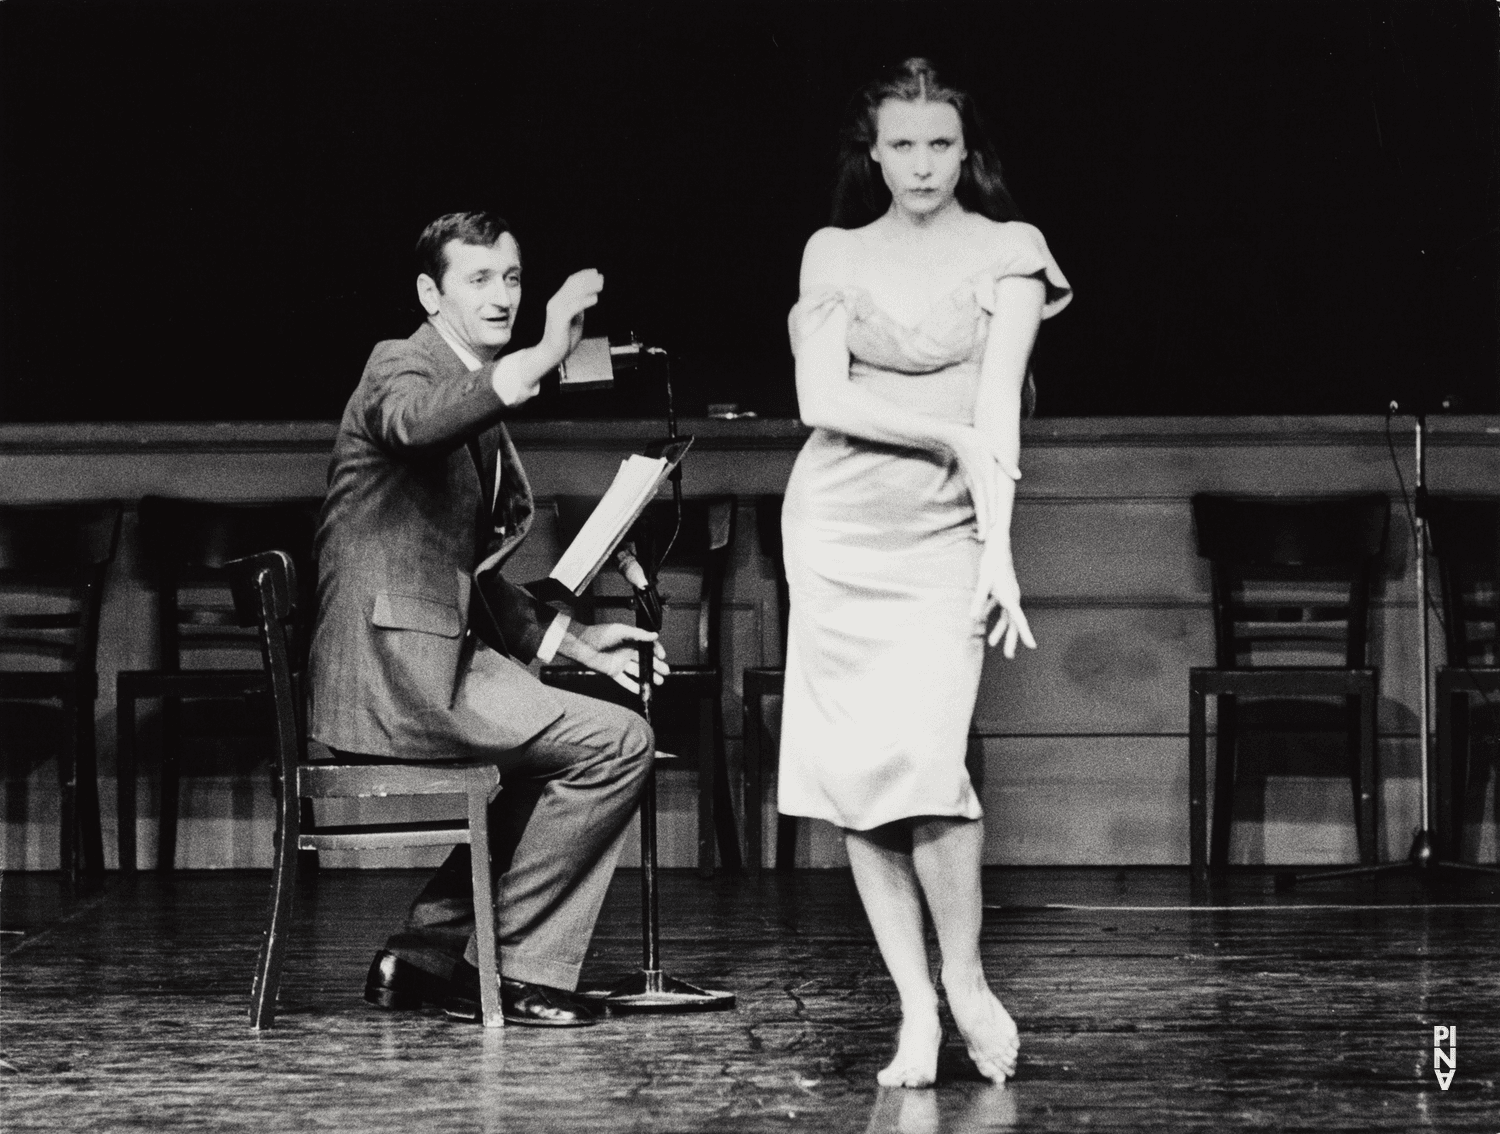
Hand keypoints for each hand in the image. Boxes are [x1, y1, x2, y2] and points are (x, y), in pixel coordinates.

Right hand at [542, 269, 602, 364]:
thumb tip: (590, 296)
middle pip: (572, 285)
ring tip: (601, 285)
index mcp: (558, 300)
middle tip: (601, 277)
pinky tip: (596, 299)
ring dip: (589, 287)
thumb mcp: (575, 319)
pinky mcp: (559, 319)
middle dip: (588, 279)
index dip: (583, 275)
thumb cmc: (564, 338)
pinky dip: (585, 301)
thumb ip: (580, 307)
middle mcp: (555, 302)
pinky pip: (574, 307)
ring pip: (574, 293)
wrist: (551, 353)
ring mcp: (556, 310)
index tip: (596, 272)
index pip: (570, 282)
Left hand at [564, 621, 668, 692]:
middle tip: (665, 671)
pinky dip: (633, 686)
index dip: (656, 651)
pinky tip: (642, 690)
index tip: (662, 656)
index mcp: (630, 640)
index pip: (647, 646)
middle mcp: (626, 651)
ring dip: (648, 677)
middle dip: (656, 666)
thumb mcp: (620, 631)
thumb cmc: (599, 634)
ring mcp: (620, 662)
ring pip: (637, 671)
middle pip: (644, 660)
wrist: (582, 645)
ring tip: (659, 681)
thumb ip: (638, 634)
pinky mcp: (613, 672)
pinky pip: (625, 681)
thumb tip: (655, 635)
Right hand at [947, 426, 1020, 541]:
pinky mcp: (972, 483)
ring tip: (982, 537)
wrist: (955, 437)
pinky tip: (983, 523)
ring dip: (981, 521)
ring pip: (978, 505)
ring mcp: (973, 483)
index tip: (992, 524)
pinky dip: (979, 512)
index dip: (991, 510)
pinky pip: (976, 500)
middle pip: (982, 505)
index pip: (990, 496)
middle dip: (983, 522)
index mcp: (985, 473)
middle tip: (984, 539)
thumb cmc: (977, 440)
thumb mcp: (993, 446)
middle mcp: (978, 481)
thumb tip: (1018, 477)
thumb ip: (1006, 462)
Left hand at [968, 537, 1035, 658]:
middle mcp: (1012, 598)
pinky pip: (998, 607)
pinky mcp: (1001, 590)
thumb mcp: (983, 583)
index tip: (1032, 646)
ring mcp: (1008, 595)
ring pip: (1006, 616)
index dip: (1025, 634)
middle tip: (1009, 656)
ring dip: (999, 629)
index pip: (1019, 620)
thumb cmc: (992, 562)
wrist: (998, 546)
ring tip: (992, 643)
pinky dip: (991, 614)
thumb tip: (973, 618)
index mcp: (1010, 598)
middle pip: (1014, 623)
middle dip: (1011, 639)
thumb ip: (979, 601)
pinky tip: (982, 619)